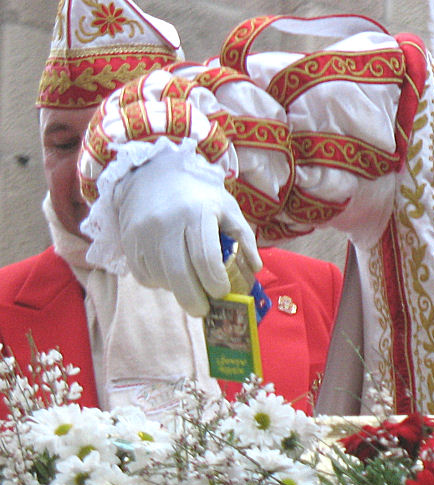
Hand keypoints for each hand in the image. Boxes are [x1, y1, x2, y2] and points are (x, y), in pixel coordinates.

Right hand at [112, 149, 261, 315]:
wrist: (153, 174)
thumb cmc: (198, 193)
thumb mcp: (227, 207)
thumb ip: (243, 237)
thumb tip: (254, 269)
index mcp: (197, 214)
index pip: (206, 258)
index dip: (215, 282)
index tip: (222, 292)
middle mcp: (167, 224)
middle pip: (179, 275)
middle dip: (194, 300)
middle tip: (204, 310)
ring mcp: (143, 234)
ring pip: (161, 278)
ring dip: (177, 290)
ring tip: (190, 287)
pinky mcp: (128, 242)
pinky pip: (143, 275)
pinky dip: (159, 282)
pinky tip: (171, 274)